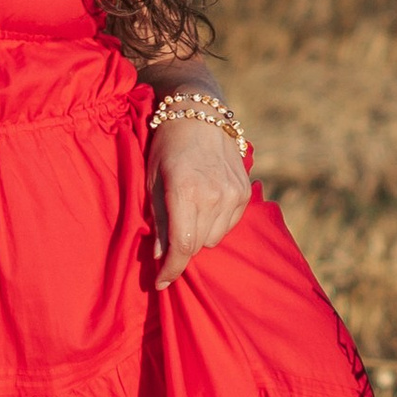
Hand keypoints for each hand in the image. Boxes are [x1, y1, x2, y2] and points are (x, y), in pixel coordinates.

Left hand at [150, 106, 252, 289]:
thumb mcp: (152, 179)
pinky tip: (205, 204)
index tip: (161, 282)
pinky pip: (229, 225)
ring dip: (199, 235)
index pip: (181, 246)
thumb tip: (160, 255)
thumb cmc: (167, 145)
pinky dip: (215, 223)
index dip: (171, 270)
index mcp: (184, 191)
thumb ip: (158, 219)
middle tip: (168, 236)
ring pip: (214, 239)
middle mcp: (213, 195)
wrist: (199, 113)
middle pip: (197, 246)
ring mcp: (232, 193)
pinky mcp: (243, 191)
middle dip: (180, 248)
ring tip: (187, 212)